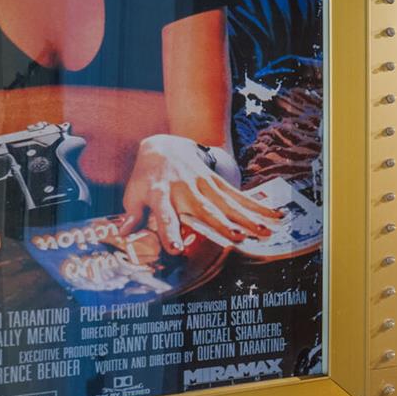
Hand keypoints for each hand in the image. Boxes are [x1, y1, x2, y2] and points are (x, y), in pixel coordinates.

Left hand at [119, 133, 281, 253]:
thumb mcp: (133, 193)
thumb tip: (122, 235)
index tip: (176, 249)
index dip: (169, 232)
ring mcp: (204, 184)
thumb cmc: (146, 177)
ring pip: (227, 203)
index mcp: (160, 194)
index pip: (164, 215)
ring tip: (263, 232)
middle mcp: (185, 189)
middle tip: (236, 237)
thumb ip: (132, 215)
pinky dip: (256, 205)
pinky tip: (273, 215)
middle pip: (205, 209)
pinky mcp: (217, 181)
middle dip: (221, 223)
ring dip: (247, 217)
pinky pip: (238, 195)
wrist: (164, 146)